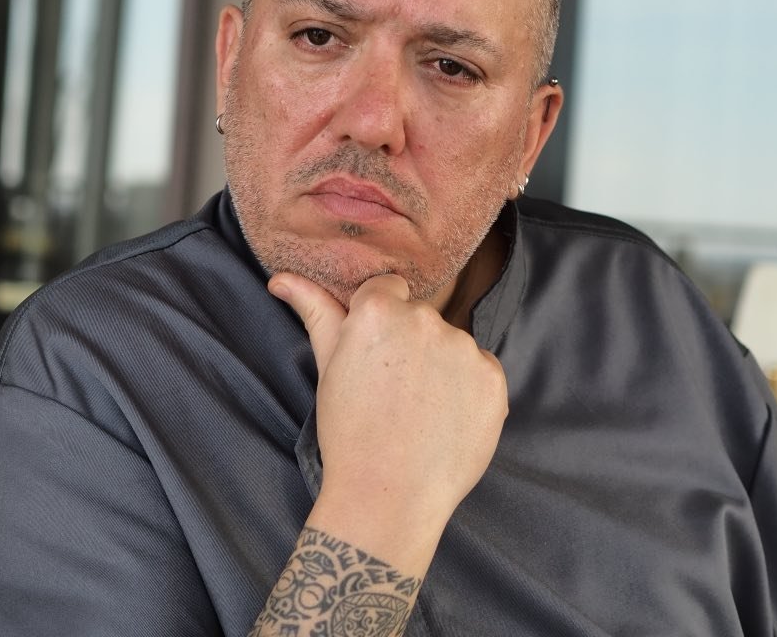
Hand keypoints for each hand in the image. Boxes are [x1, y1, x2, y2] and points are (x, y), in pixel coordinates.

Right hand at [268, 271, 507, 567]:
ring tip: (419, 410)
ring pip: (452, 344)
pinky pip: (480, 371)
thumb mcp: (328, 367)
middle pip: (420, 317)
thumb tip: (282, 279)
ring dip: (440, 366)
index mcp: (381, 310)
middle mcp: (426, 320)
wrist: (388, 498)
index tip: (373, 356)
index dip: (378, 322)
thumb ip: (315, 312)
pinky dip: (468, 390)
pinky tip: (445, 420)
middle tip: (391, 390)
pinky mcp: (494, 379)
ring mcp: (465, 349)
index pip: (387, 290)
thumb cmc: (349, 432)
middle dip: (408, 343)